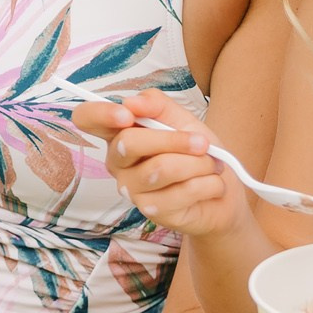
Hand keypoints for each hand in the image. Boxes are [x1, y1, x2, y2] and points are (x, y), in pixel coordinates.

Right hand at [75, 90, 246, 236]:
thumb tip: (132, 102)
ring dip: (198, 164)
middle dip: (174, 140)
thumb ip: (157, 104)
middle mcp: (118, 162)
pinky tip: (210, 184)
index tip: (127, 115)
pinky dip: (207, 183)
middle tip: (202, 143)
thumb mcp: (181, 118)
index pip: (87, 119)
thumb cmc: (197, 152)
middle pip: (128, 143)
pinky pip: (180, 192)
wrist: (225, 189)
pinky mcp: (151, 211)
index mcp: (119, 133)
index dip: (100, 114)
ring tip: (211, 165)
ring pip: (160, 169)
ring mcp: (132, 189)